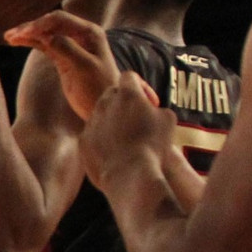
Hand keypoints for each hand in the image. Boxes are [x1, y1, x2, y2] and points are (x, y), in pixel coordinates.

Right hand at [5, 6, 122, 125]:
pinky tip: (16, 42)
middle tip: (9, 35)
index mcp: (89, 32)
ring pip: (45, 34)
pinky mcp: (62, 56)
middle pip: (50, 24)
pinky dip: (30, 43)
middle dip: (30, 27)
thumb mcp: (85, 68)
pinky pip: (44, 45)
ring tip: (8, 37)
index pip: (60, 20)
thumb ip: (67, 49)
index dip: (40, 24)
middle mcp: (80, 34)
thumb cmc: (99, 88)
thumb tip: (47, 36)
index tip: (23, 33)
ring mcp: (71, 45)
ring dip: (27, 34)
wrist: (103, 107)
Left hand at [74, 67, 174, 193]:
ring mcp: (92, 121)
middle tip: (135, 119)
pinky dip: (102, 139)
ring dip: (111, 121)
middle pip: (111, 93)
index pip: (129, 77)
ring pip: (100, 114)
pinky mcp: (83, 140)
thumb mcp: (168, 121)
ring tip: (126, 139)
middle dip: (123, 102)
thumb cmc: (153, 145)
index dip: (139, 86)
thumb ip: (158, 108)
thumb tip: (153, 110)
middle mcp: (105, 103)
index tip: (147, 102)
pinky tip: (114, 152)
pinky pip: (92, 134)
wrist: (130, 173)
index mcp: (128, 94)